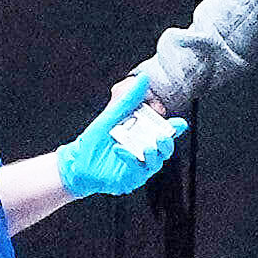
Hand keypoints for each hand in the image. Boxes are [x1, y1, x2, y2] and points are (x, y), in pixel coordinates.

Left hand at [50, 97, 184, 204]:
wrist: (77, 160)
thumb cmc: (96, 139)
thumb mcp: (112, 115)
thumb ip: (129, 98)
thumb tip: (143, 78)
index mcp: (144, 137)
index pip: (165, 132)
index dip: (174, 129)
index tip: (180, 123)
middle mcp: (145, 152)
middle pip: (164, 149)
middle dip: (167, 143)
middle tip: (162, 136)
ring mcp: (139, 167)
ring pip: (155, 163)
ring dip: (152, 154)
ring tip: (147, 146)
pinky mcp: (131, 179)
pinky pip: (136, 171)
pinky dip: (129, 159)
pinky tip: (120, 149)